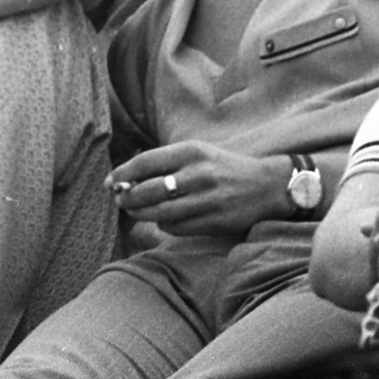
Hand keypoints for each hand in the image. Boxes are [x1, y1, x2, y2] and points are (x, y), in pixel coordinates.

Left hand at [106, 142, 288, 236]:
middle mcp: (199, 173)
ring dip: (142, 214)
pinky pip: (176, 227)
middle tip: (120, 201)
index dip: (122, 174)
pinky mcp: (215, 221)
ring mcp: (208, 199)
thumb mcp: (198, 153)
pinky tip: (165, 219)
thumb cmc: (224, 168)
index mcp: (192, 151)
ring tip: (136, 211)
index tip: (110, 182)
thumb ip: (166, 163)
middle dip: (127, 198)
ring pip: (159, 213)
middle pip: (147, 191)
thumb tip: (126, 178)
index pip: (145, 163)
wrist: (268, 186)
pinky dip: (164, 224)